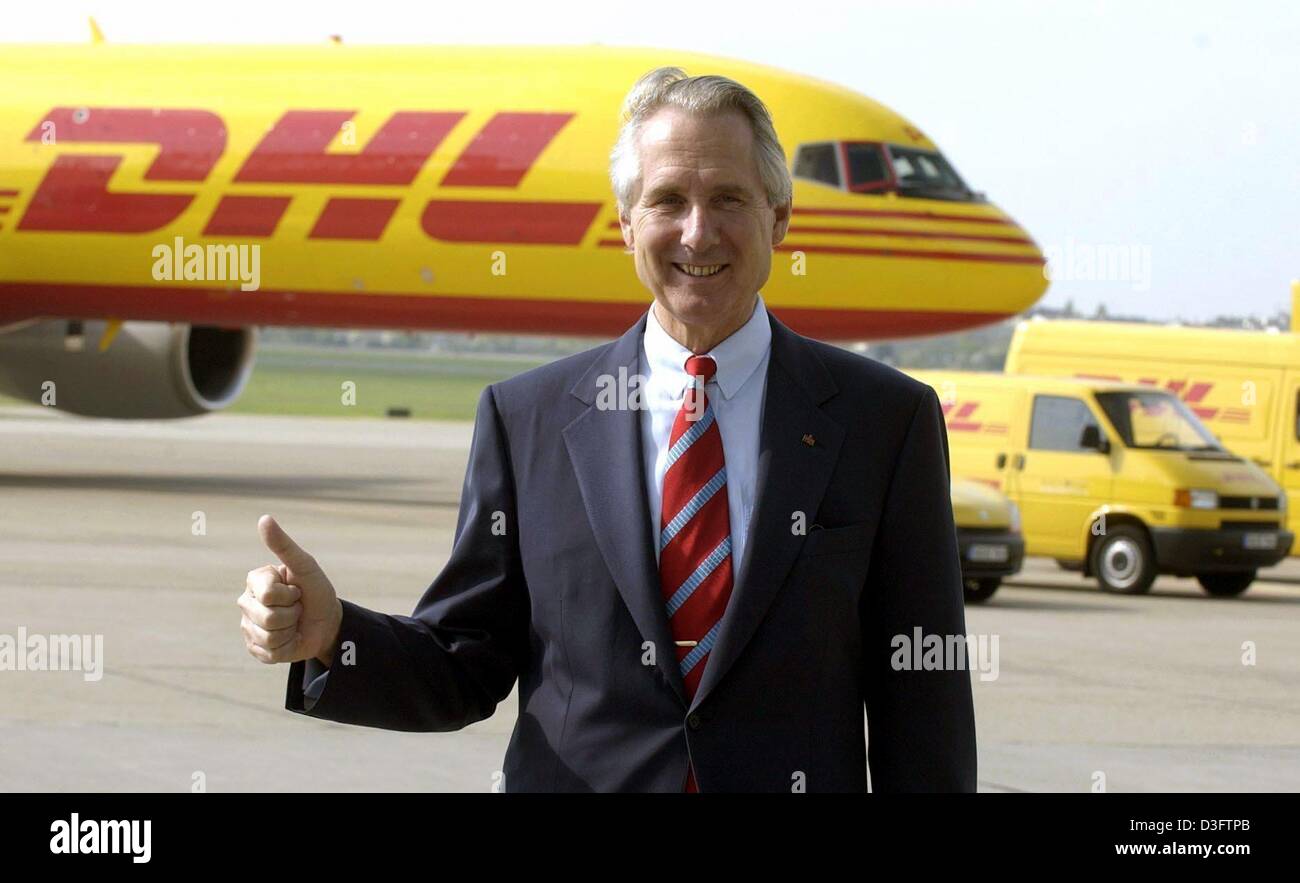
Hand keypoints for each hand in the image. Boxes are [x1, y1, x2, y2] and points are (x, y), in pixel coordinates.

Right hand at [238, 514, 343, 666]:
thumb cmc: (316, 590)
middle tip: (297, 607)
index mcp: (255, 581)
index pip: (268, 594)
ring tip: (294, 622)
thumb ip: (284, 546)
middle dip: (292, 614)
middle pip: (267, 617)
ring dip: (290, 630)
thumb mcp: (305, 566)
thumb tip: (264, 518)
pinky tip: (290, 638)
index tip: (296, 589)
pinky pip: (269, 653)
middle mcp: (246, 603)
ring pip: (268, 636)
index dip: (290, 595)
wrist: (327, 622)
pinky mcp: (255, 648)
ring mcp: (248, 627)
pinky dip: (288, 647)